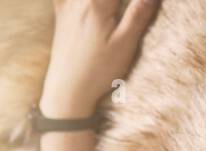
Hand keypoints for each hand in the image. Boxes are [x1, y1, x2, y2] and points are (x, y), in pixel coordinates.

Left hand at [39, 0, 161, 118]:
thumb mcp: (125, 44)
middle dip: (118, 2)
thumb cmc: (100, 69)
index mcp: (98, 4)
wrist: (69, 87)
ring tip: (114, 8)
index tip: (145, 4)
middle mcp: (79, 0)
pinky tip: (81, 4)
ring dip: (105, 2)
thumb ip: (138, 14)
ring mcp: (67, 5)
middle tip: (134, 8)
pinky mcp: (61, 14)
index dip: (135, 0)